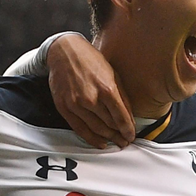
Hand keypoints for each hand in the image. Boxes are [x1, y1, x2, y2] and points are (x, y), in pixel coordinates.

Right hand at [49, 34, 134, 148]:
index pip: (121, 117)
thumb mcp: (112, 74)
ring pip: (95, 129)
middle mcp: (91, 98)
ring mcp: (76, 104)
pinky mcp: (64, 107)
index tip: (131, 136)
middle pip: (109, 125)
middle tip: (125, 142)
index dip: (128, 130)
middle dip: (119, 136)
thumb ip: (121, 96)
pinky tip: (99, 142)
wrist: (64, 51)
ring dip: (107, 139)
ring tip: (115, 143)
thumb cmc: (90, 60)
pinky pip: (79, 129)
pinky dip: (91, 138)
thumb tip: (129, 117)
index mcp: (106, 88)